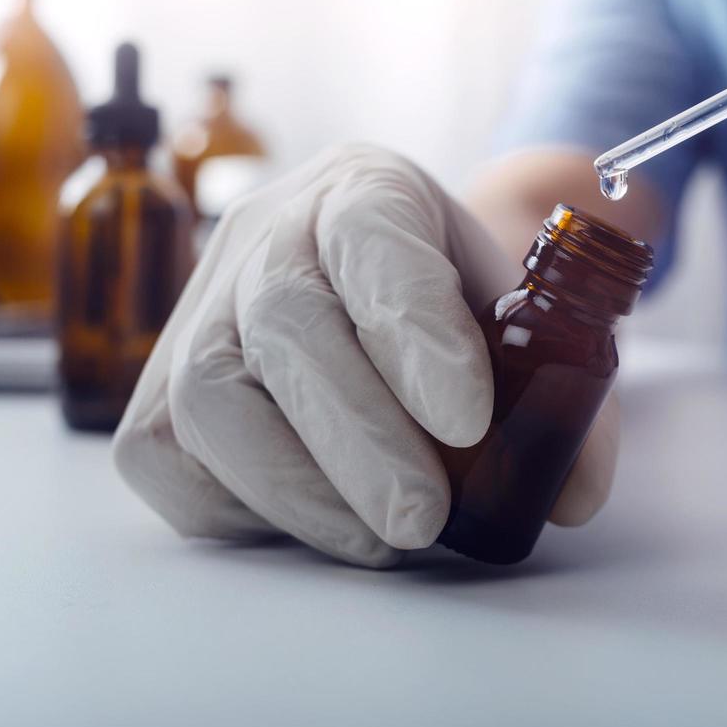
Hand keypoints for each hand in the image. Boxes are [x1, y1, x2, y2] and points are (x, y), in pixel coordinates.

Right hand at [113, 144, 620, 564]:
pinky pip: (172, 455)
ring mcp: (199, 305)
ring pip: (211, 393)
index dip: (414, 327)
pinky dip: (249, 505)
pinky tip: (324, 521)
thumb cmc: (451, 304)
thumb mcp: (522, 317)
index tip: (468, 422)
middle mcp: (266, 231)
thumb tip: (569, 493)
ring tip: (384, 538)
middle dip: (361, 435)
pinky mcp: (157, 385)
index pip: (372, 235)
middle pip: (286, 320)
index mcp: (365, 188)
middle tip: (424, 517)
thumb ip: (563, 395)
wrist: (375, 288)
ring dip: (302, 486)